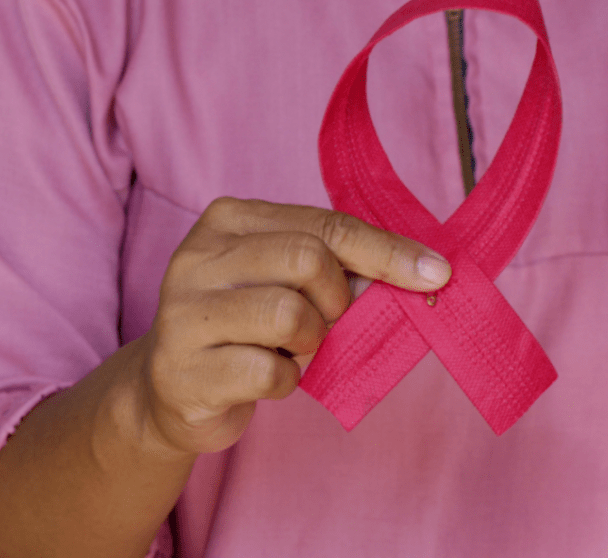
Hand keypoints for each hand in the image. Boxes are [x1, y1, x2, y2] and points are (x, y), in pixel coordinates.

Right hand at [137, 197, 450, 454]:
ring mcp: (184, 314)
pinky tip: (265, 377)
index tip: (436, 273)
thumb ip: (335, 267)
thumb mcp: (282, 280)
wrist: (171, 388)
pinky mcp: (184, 371)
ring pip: (289, 315)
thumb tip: (418, 273)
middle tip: (327, 323)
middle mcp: (197, 258)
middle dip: (338, 300)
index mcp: (226, 220)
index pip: (324, 225)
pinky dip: (286, 382)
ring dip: (310, 342)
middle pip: (308, 260)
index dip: (387, 251)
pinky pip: (270, 373)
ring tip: (289, 349)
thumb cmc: (242, 327)